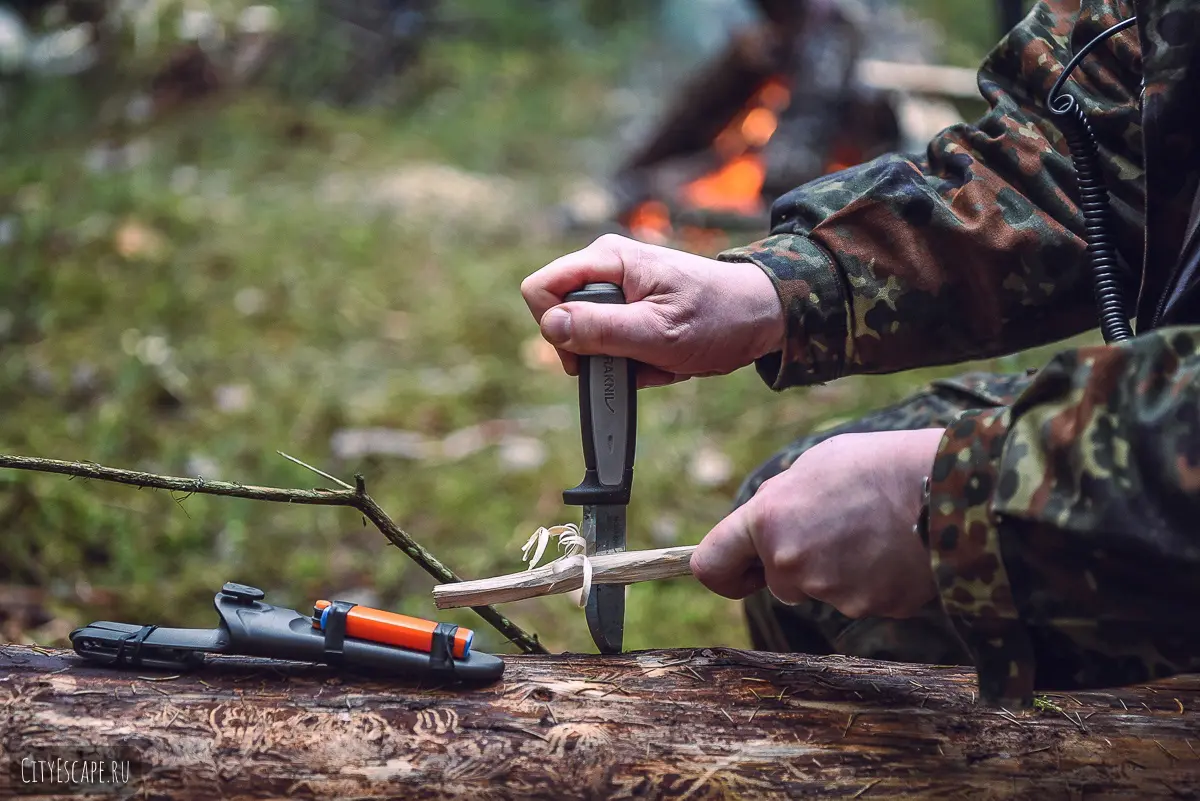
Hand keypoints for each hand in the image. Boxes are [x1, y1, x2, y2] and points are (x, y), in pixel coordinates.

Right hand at [520, 234, 783, 387]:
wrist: (762, 317)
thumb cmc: (718, 317)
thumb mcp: (657, 332)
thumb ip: (601, 330)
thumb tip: (550, 326)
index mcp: (607, 260)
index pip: (541, 289)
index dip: (553, 327)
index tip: (588, 353)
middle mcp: (606, 269)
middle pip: (561, 318)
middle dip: (593, 351)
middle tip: (635, 359)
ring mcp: (618, 290)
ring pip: (586, 338)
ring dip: (618, 360)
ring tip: (657, 359)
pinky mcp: (630, 310)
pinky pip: (610, 344)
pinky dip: (634, 361)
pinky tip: (664, 360)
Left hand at [690, 429, 944, 618]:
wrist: (950, 488)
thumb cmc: (878, 465)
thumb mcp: (813, 466)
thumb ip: (777, 503)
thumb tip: (762, 529)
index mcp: (766, 520)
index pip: (711, 565)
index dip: (723, 572)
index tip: (739, 572)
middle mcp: (790, 562)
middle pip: (778, 581)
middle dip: (798, 562)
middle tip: (838, 525)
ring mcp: (829, 592)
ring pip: (820, 590)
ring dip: (838, 570)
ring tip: (873, 530)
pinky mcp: (868, 609)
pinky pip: (859, 599)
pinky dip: (872, 581)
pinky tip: (893, 549)